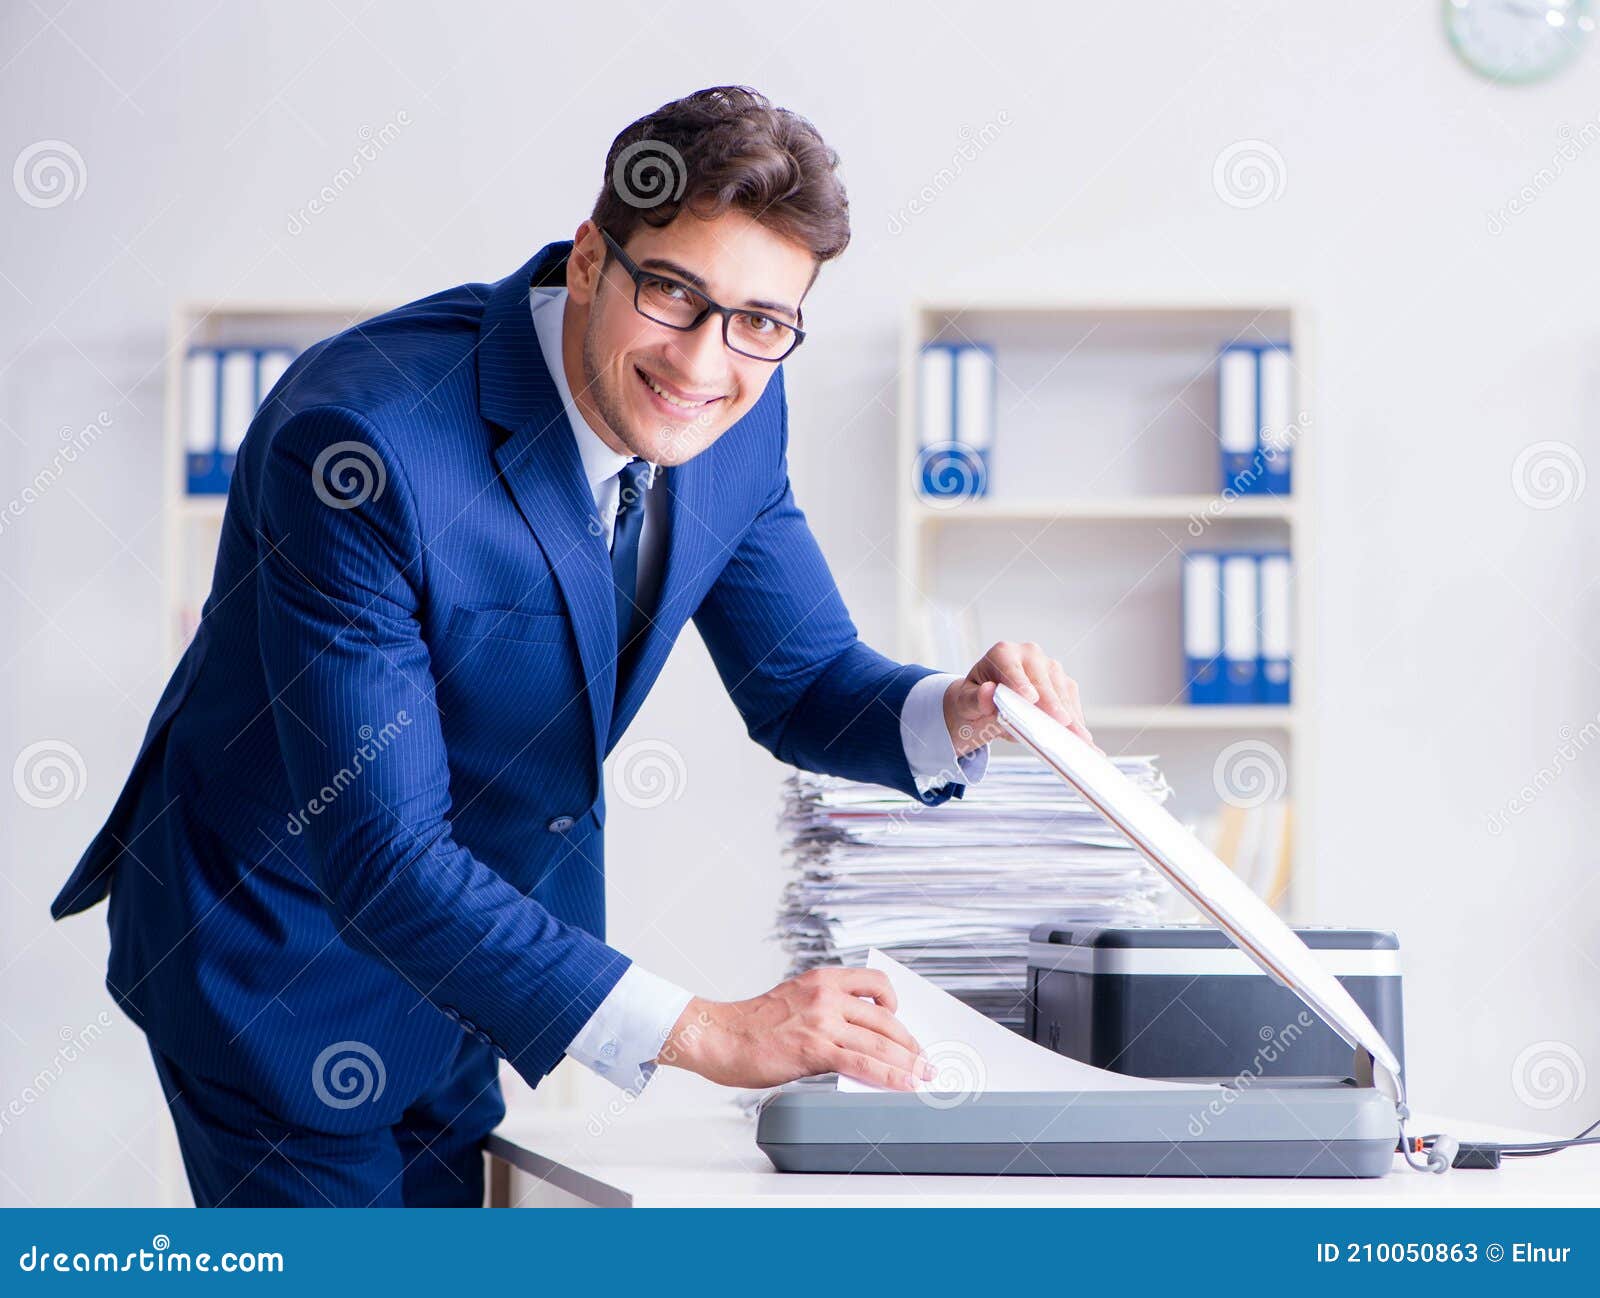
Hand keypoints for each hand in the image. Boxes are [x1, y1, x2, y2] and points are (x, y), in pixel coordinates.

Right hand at [657, 968, 934, 1090]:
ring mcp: (822, 1021)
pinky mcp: (816, 1048)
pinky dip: (890, 1075)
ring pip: (880, 1041)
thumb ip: (826, 1010)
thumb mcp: (794, 1000)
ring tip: (923, 1075)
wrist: (720, 1037)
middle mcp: (826, 995)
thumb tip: (859, 1036)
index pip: (876, 983)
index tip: (904, 1024)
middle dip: (909, 1042)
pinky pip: (864, 1062)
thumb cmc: (751, 1025)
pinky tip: (904, 1084)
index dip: (896, 1004)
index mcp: (822, 979)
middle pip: (885, 1017)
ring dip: (909, 1061)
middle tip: (923, 1059)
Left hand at [943, 640, 1094, 756]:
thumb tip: (988, 692)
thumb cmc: (974, 701)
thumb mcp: (965, 703)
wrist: (983, 704)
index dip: (1021, 683)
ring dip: (1070, 713)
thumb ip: (974, 700)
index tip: (1030, 699)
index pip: (1011, 668)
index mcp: (1002, 653)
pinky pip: (1071, 699)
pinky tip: (1080, 735)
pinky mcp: (1062, 682)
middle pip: (1043, 679)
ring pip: (1062, 689)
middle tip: (1061, 722)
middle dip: (1052, 703)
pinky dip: (1076, 717)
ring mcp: (1049, 666)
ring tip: (1077, 736)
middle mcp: (1029, 654)